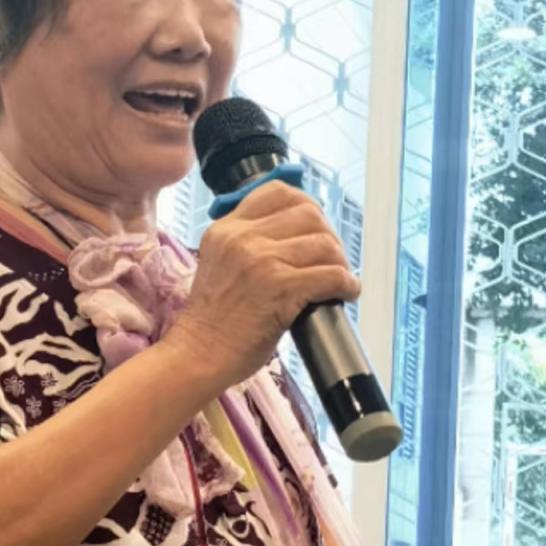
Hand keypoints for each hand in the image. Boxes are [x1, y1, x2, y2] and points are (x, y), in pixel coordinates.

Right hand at [166, 183, 359, 395]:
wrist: (198, 353)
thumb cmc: (212, 320)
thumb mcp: (218, 264)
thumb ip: (245, 245)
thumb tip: (293, 238)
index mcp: (227, 228)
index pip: (277, 192)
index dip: (306, 206)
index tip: (315, 227)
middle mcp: (243, 237)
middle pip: (308, 214)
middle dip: (328, 236)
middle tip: (330, 259)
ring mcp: (262, 260)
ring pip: (324, 244)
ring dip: (340, 262)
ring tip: (339, 279)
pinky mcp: (280, 287)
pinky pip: (331, 275)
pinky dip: (347, 284)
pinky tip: (346, 293)